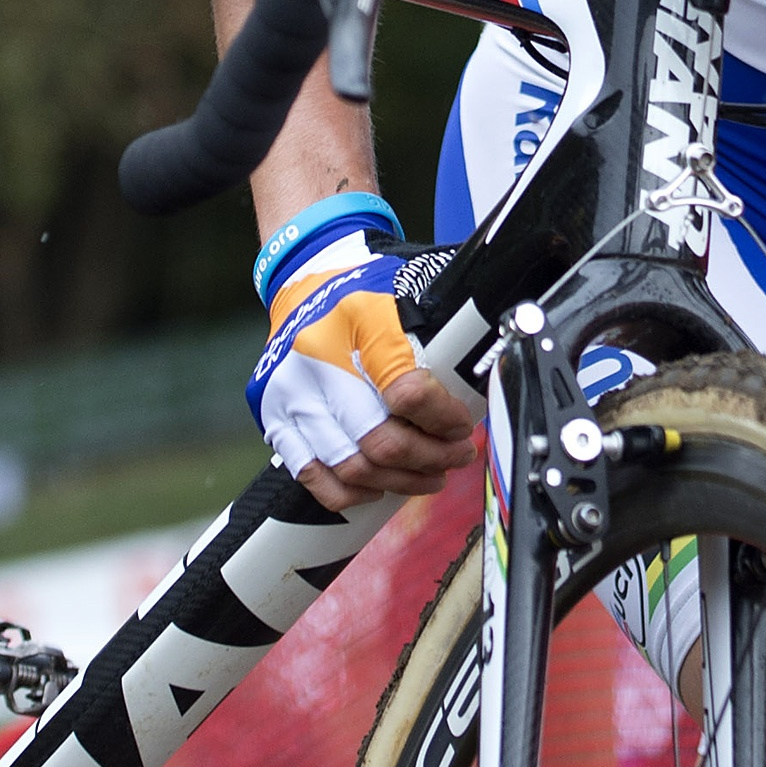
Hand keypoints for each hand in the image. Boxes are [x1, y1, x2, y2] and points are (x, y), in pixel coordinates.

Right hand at [246, 234, 479, 509]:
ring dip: (400, 481)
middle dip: (430, 458)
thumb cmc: (369, 284)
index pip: (408, 392)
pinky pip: (312, 474)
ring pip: (351, 466)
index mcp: (360, 318)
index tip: (462, 425)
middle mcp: (319, 356)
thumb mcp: (413, 285)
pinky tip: (379, 486)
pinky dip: (350, 492)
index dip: (444, 419)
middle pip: (380, 439)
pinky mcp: (274, 412)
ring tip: (429, 474)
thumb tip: (492, 355)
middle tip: (457, 455)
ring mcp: (291, 390)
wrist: (306, 274)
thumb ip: (452, 322)